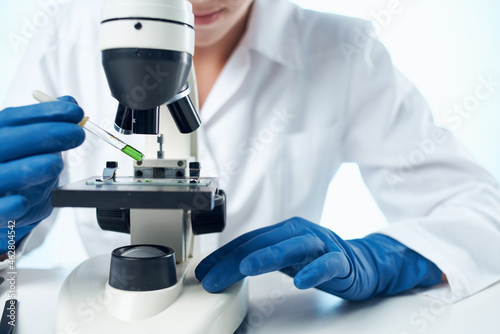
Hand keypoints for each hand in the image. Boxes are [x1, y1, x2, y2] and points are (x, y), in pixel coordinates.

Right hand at [0, 97, 84, 232]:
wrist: (4, 209)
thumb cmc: (17, 170)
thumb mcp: (32, 144)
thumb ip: (48, 124)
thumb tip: (69, 103)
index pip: (12, 118)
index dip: (44, 113)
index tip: (75, 112)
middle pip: (3, 141)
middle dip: (43, 135)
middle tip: (76, 134)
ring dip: (28, 169)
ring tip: (55, 163)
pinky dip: (9, 205)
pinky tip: (23, 201)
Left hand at [195, 217, 441, 300]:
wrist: (362, 262)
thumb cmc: (318, 259)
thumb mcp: (285, 258)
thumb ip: (262, 258)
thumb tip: (226, 269)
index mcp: (283, 232)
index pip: (247, 242)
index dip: (224, 256)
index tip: (203, 273)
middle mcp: (299, 233)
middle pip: (263, 243)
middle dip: (235, 260)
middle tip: (213, 278)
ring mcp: (321, 244)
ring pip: (292, 247)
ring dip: (269, 256)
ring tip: (248, 268)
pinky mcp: (342, 260)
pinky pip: (327, 264)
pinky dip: (314, 271)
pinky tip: (301, 281)